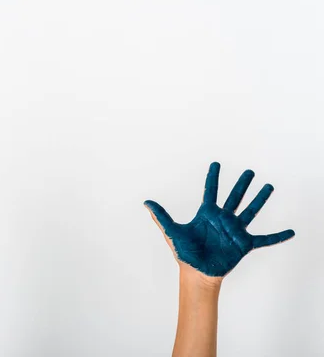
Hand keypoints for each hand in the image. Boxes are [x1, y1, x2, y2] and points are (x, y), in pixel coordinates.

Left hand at [144, 162, 294, 277]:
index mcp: (206, 214)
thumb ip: (162, 216)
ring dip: (259, 199)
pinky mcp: (244, 244)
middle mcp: (222, 219)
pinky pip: (264, 239)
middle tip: (249, 171)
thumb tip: (146, 202)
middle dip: (242, 183)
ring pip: (250, 211)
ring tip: (269, 186)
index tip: (215, 163)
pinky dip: (278, 236)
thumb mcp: (172, 232)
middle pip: (234, 197)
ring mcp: (234, 231)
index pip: (210, 191)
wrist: (196, 274)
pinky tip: (291, 232)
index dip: (212, 177)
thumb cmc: (184, 253)